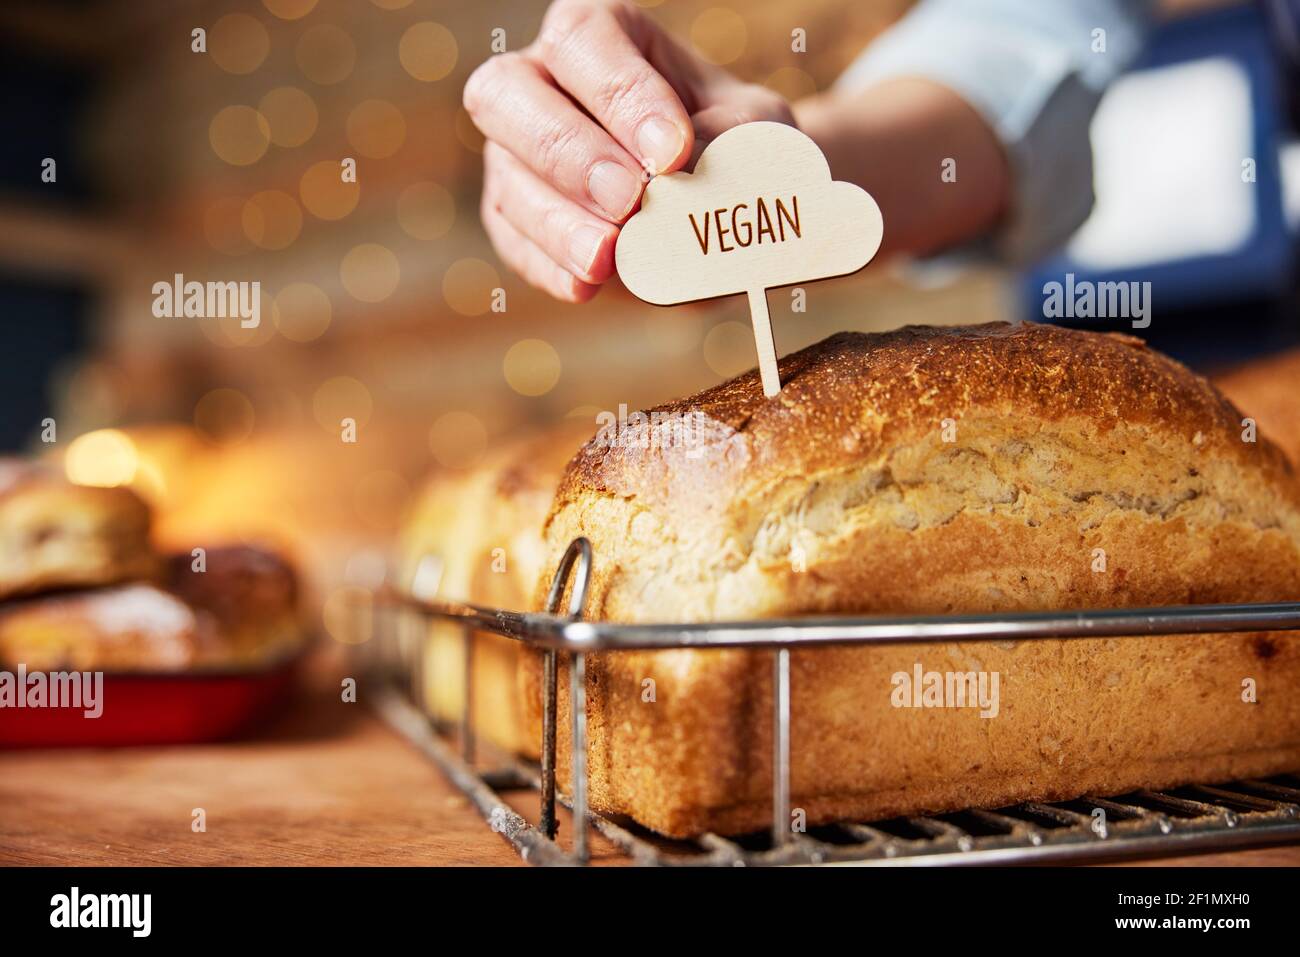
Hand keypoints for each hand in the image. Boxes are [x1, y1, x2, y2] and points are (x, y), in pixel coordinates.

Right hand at [464, 0, 794, 301]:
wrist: (721, 205)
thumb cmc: (732, 145)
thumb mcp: (752, 128)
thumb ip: (729, 136)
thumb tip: (685, 166)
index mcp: (600, 35)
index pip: (586, 41)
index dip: (622, 95)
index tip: (672, 152)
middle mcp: (541, 81)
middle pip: (508, 94)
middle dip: (570, 152)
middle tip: (627, 200)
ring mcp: (516, 151)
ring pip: (506, 176)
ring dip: (556, 222)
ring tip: (607, 258)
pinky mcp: (513, 216)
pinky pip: (511, 239)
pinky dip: (548, 265)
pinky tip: (587, 286)